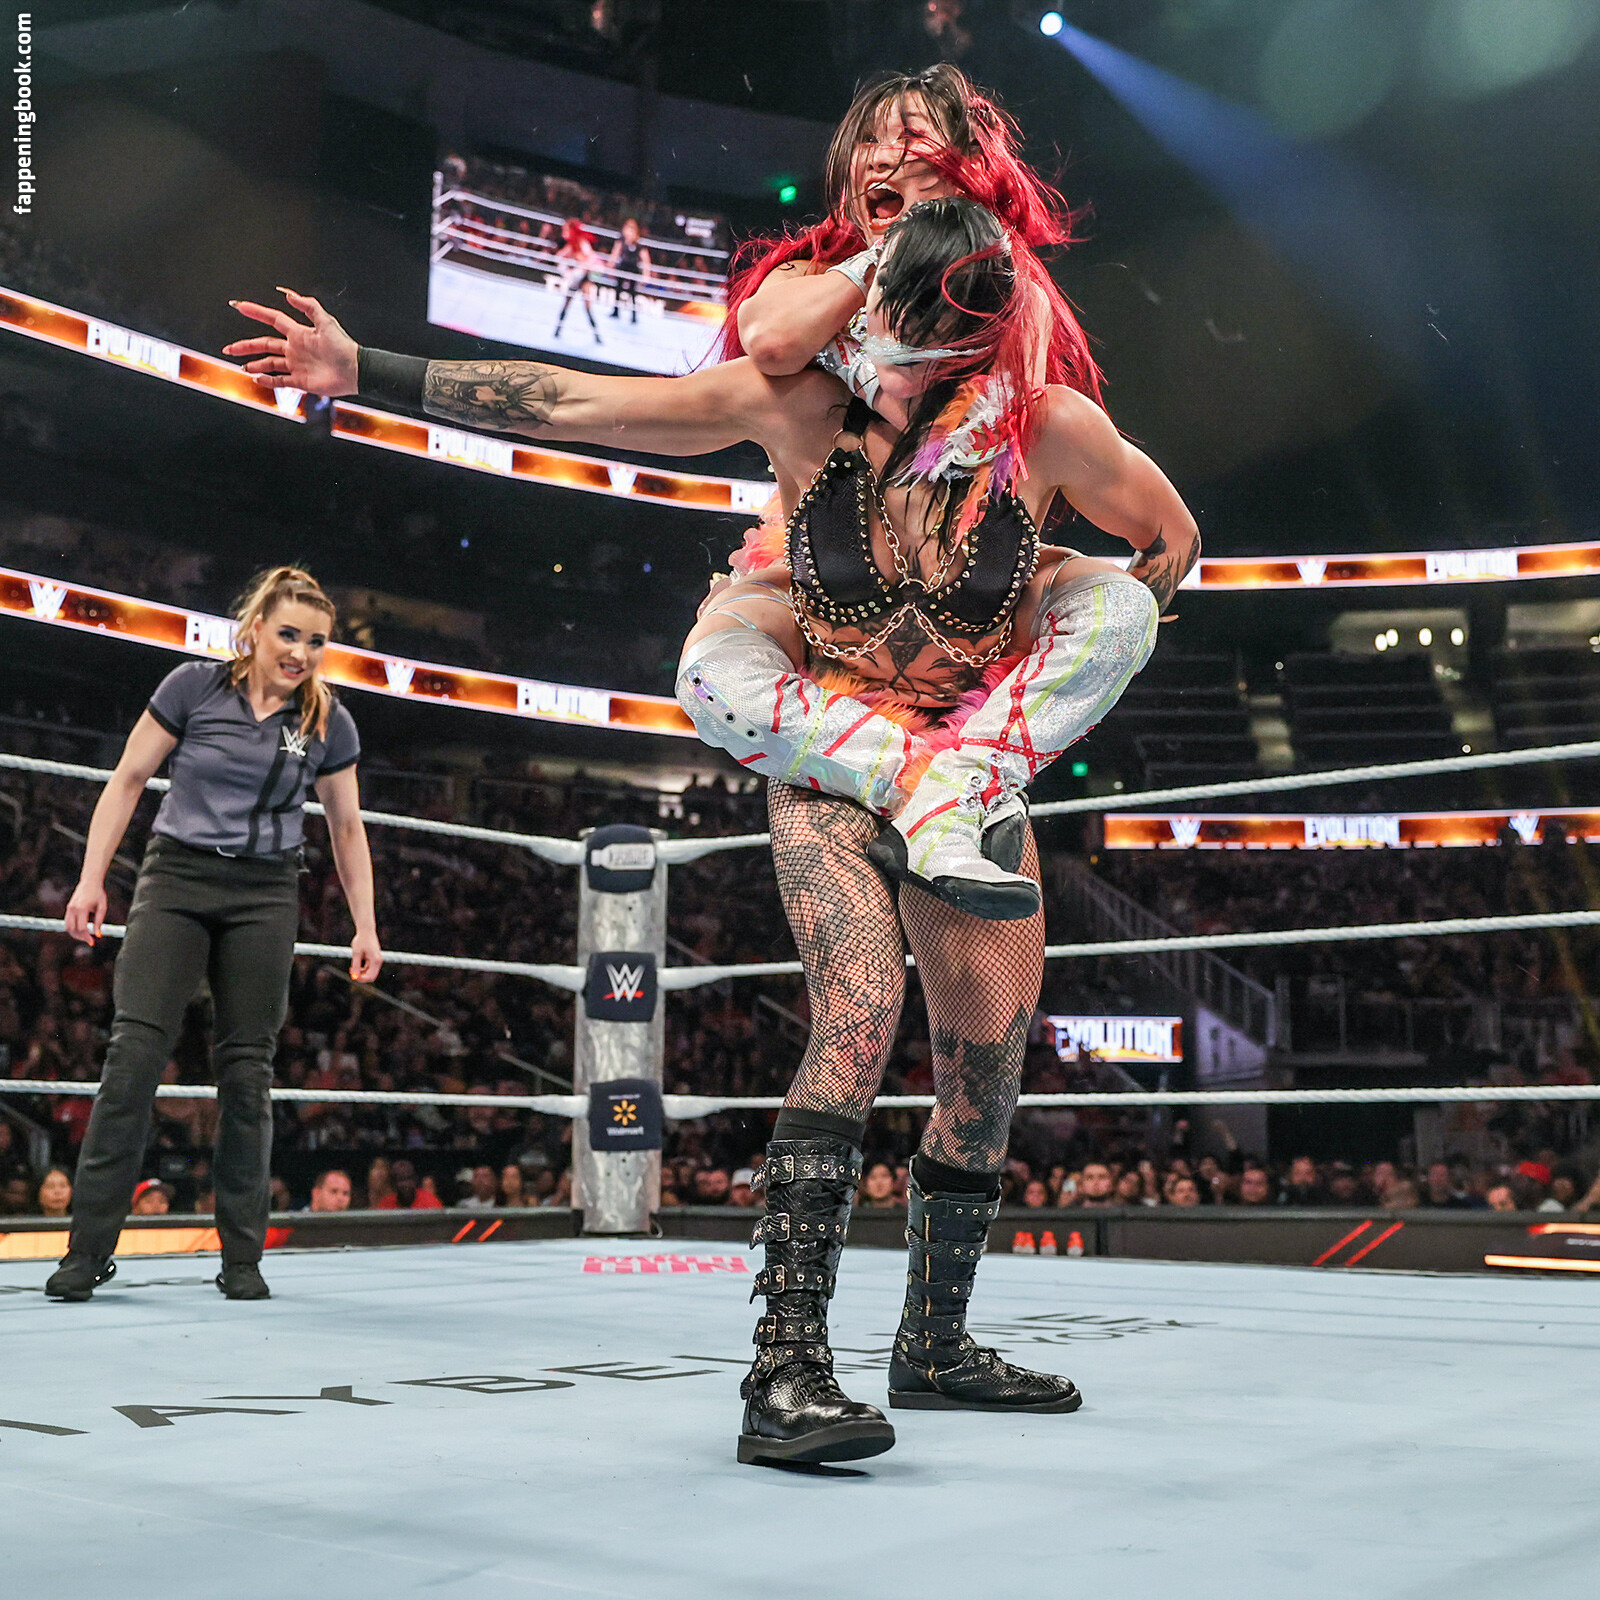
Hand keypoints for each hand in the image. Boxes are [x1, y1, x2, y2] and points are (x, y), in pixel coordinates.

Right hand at [63, 880, 106, 944]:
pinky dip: (73, 928)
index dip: (87, 937)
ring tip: (86, 936)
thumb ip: (99, 922)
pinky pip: (67, 922)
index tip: (93, 942)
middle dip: (81, 937)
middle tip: (90, 941)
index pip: (82, 928)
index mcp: (82, 908)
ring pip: (68, 927)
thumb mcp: (102, 908)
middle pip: (73, 929)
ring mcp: (69, 908)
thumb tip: (99, 935)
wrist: (90, 882)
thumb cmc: (98, 894)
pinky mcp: (68, 908)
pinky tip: (81, 930)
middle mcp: (73, 909)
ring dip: (75, 934)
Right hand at [223, 288, 359, 397]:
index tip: (238, 306)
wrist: (356, 371)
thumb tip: (287, 293)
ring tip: (242, 366)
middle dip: (246, 346)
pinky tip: (257, 379)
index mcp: (299, 333)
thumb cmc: (343, 346)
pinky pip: (281, 381)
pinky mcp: (302, 381)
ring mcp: (297, 366)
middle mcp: (295, 348)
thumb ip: (308, 306)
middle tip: (229, 348)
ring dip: (255, 364)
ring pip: (270, 364)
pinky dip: (269, 381)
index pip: (273, 319)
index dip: (256, 312)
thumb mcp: (326, 322)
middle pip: (265, 344)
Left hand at [349, 929, 383, 983]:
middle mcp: (378, 962)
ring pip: (368, 972)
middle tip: (351, 971)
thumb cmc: (361, 940)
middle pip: (370, 976)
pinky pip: (368, 968)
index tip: (352, 975)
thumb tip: (354, 976)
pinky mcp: (373, 959)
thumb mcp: (356, 953)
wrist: (366, 930)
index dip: (361, 979)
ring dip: (360, 972)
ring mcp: (376, 960)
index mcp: (376, 961)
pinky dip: (361, 968)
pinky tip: (355, 962)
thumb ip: (356, 965)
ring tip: (352, 966)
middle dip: (361, 976)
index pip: (370, 977)